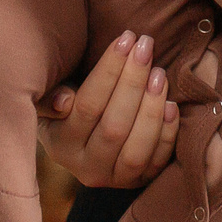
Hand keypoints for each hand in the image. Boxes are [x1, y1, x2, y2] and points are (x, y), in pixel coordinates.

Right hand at [35, 30, 179, 188]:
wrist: (84, 148)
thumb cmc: (67, 112)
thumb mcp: (49, 104)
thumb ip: (51, 99)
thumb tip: (64, 101)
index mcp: (61, 145)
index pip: (86, 106)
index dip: (108, 71)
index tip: (125, 39)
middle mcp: (86, 168)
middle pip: (113, 127)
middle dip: (133, 83)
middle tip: (146, 46)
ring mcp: (115, 179)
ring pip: (136, 150)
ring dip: (151, 110)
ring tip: (159, 73)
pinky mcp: (141, 182)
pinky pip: (158, 162)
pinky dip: (167, 134)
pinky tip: (172, 105)